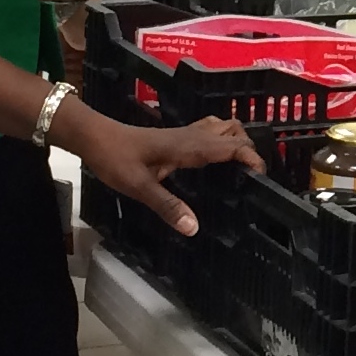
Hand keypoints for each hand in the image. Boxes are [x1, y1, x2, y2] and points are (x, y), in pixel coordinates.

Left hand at [59, 108, 264, 236]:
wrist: (94, 137)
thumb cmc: (115, 159)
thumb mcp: (139, 187)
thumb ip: (167, 206)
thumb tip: (195, 228)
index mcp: (189, 147)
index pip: (232, 146)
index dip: (252, 157)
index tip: (262, 177)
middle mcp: (191, 136)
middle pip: (233, 132)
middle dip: (249, 148)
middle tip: (251, 176)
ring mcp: (183, 133)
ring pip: (222, 127)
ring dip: (236, 140)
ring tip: (240, 165)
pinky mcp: (175, 135)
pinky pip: (209, 131)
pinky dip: (222, 140)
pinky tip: (215, 158)